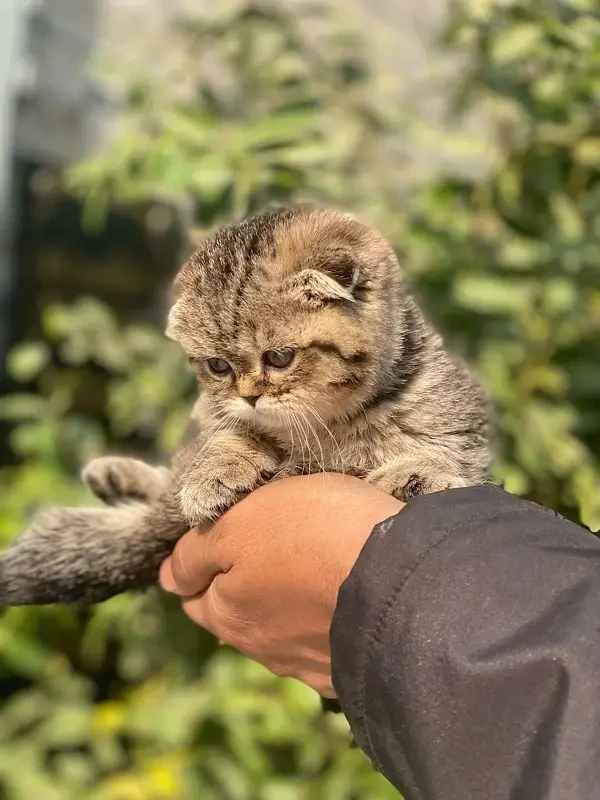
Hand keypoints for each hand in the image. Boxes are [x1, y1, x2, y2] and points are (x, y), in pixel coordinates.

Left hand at [159, 473, 402, 697]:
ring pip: (279, 629)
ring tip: (303, 569)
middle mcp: (263, 648)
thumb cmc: (313, 536)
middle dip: (238, 586)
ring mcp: (308, 663)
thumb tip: (166, 577)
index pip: (193, 594)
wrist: (403, 582)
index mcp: (227, 614)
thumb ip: (195, 552)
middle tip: (262, 548)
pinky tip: (334, 600)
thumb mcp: (240, 523)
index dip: (200, 563)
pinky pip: (321, 639)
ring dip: (282, 603)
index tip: (221, 538)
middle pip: (235, 614)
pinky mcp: (349, 665)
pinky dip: (320, 619)